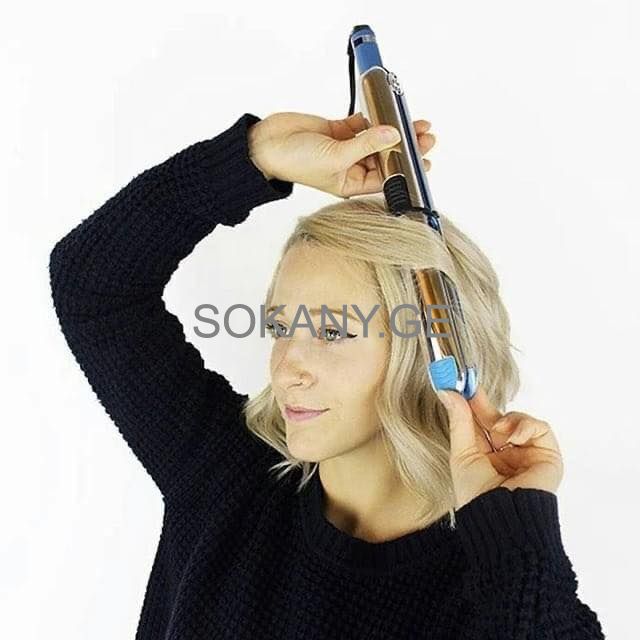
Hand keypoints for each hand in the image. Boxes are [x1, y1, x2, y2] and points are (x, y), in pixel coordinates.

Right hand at [247, 110, 435, 197]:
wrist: (266, 144)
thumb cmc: (294, 162)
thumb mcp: (335, 156)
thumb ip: (366, 144)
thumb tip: (393, 134)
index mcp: (350, 184)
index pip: (385, 179)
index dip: (406, 171)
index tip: (425, 163)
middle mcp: (350, 168)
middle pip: (385, 157)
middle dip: (406, 148)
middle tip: (427, 137)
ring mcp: (345, 148)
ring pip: (377, 139)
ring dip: (395, 131)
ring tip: (417, 124)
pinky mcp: (338, 130)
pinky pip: (362, 124)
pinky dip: (374, 118)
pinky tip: (387, 114)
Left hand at [437, 385, 563, 510]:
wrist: (500, 517)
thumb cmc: (477, 495)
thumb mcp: (462, 453)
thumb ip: (459, 421)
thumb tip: (448, 393)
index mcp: (489, 457)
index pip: (482, 424)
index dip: (473, 405)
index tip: (461, 387)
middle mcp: (509, 455)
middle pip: (500, 419)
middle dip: (486, 406)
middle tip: (473, 391)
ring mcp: (529, 455)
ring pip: (520, 420)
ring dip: (506, 420)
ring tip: (497, 432)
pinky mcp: (548, 456)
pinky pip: (540, 428)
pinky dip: (525, 426)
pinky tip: (513, 438)